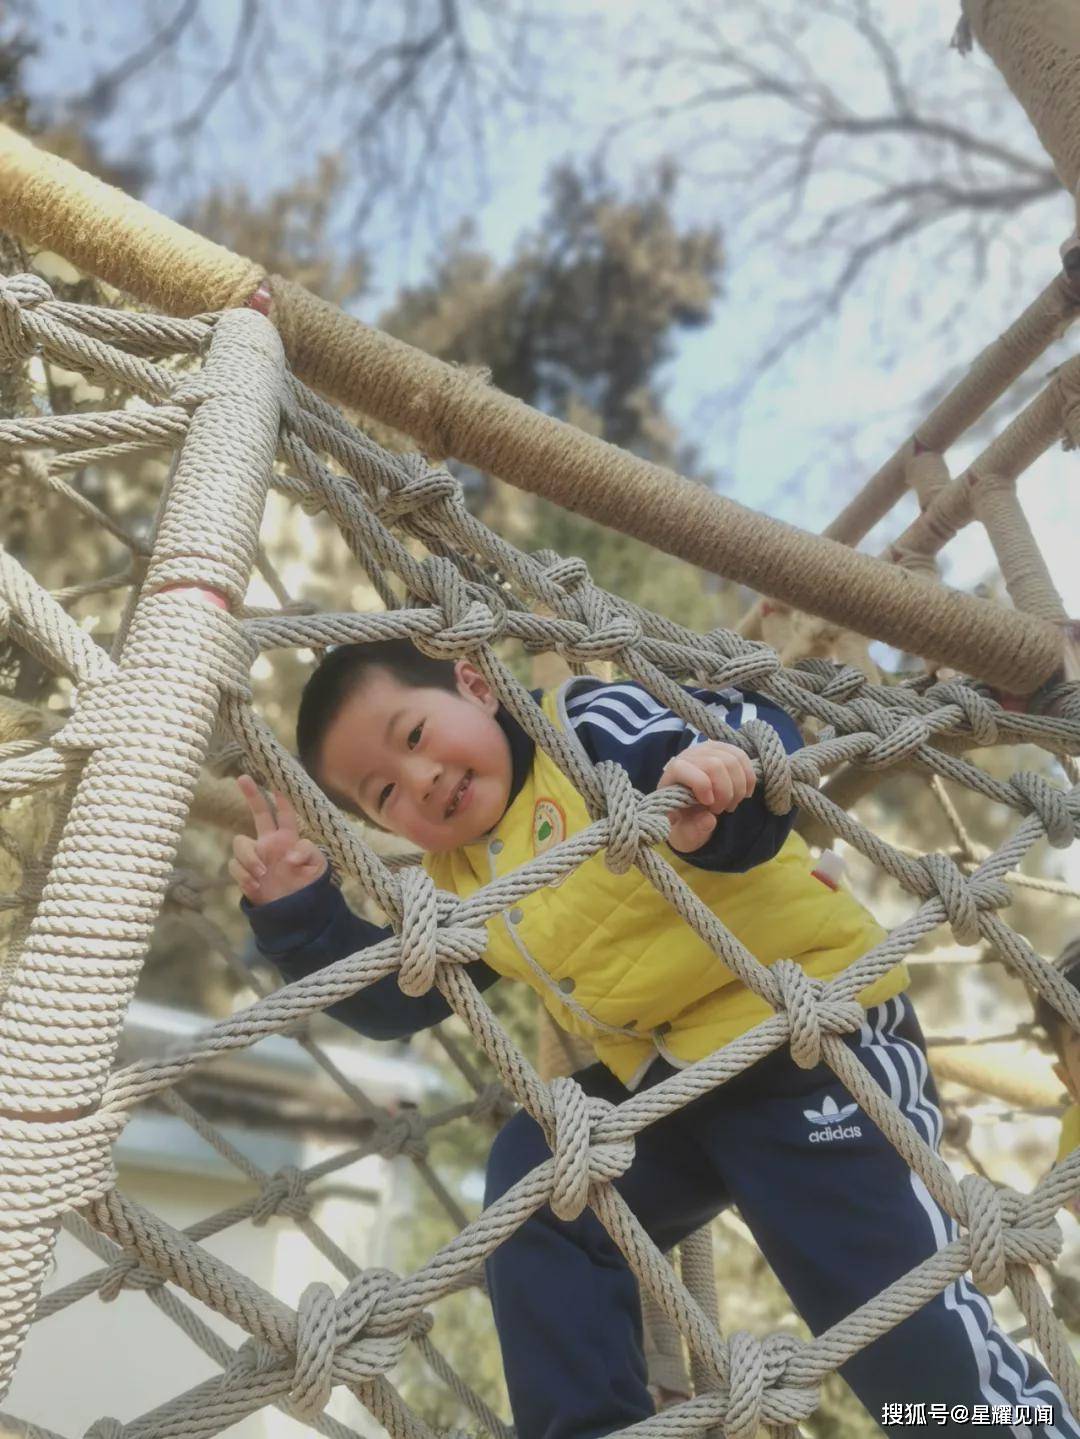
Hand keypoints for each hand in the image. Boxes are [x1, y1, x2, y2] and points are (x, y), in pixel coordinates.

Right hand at [229, 774, 328, 904]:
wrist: (293, 911)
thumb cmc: (308, 885)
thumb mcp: (317, 867)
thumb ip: (308, 853)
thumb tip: (289, 855)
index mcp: (288, 838)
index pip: (284, 813)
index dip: (281, 798)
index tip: (277, 781)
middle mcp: (269, 842)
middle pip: (258, 813)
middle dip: (251, 795)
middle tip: (243, 778)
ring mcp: (255, 856)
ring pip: (240, 842)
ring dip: (249, 858)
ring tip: (262, 873)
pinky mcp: (244, 872)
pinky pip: (235, 865)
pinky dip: (244, 875)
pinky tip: (256, 885)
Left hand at [657, 740, 755, 852]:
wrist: (692, 808)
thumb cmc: (685, 821)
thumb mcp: (684, 832)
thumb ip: (692, 829)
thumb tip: (709, 820)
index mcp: (672, 774)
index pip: (683, 768)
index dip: (701, 786)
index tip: (709, 807)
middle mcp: (688, 756)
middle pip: (715, 764)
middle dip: (725, 793)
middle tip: (721, 810)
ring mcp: (707, 749)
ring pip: (733, 760)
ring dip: (738, 788)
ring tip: (731, 804)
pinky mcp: (724, 749)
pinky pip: (742, 757)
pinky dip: (748, 779)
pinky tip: (743, 794)